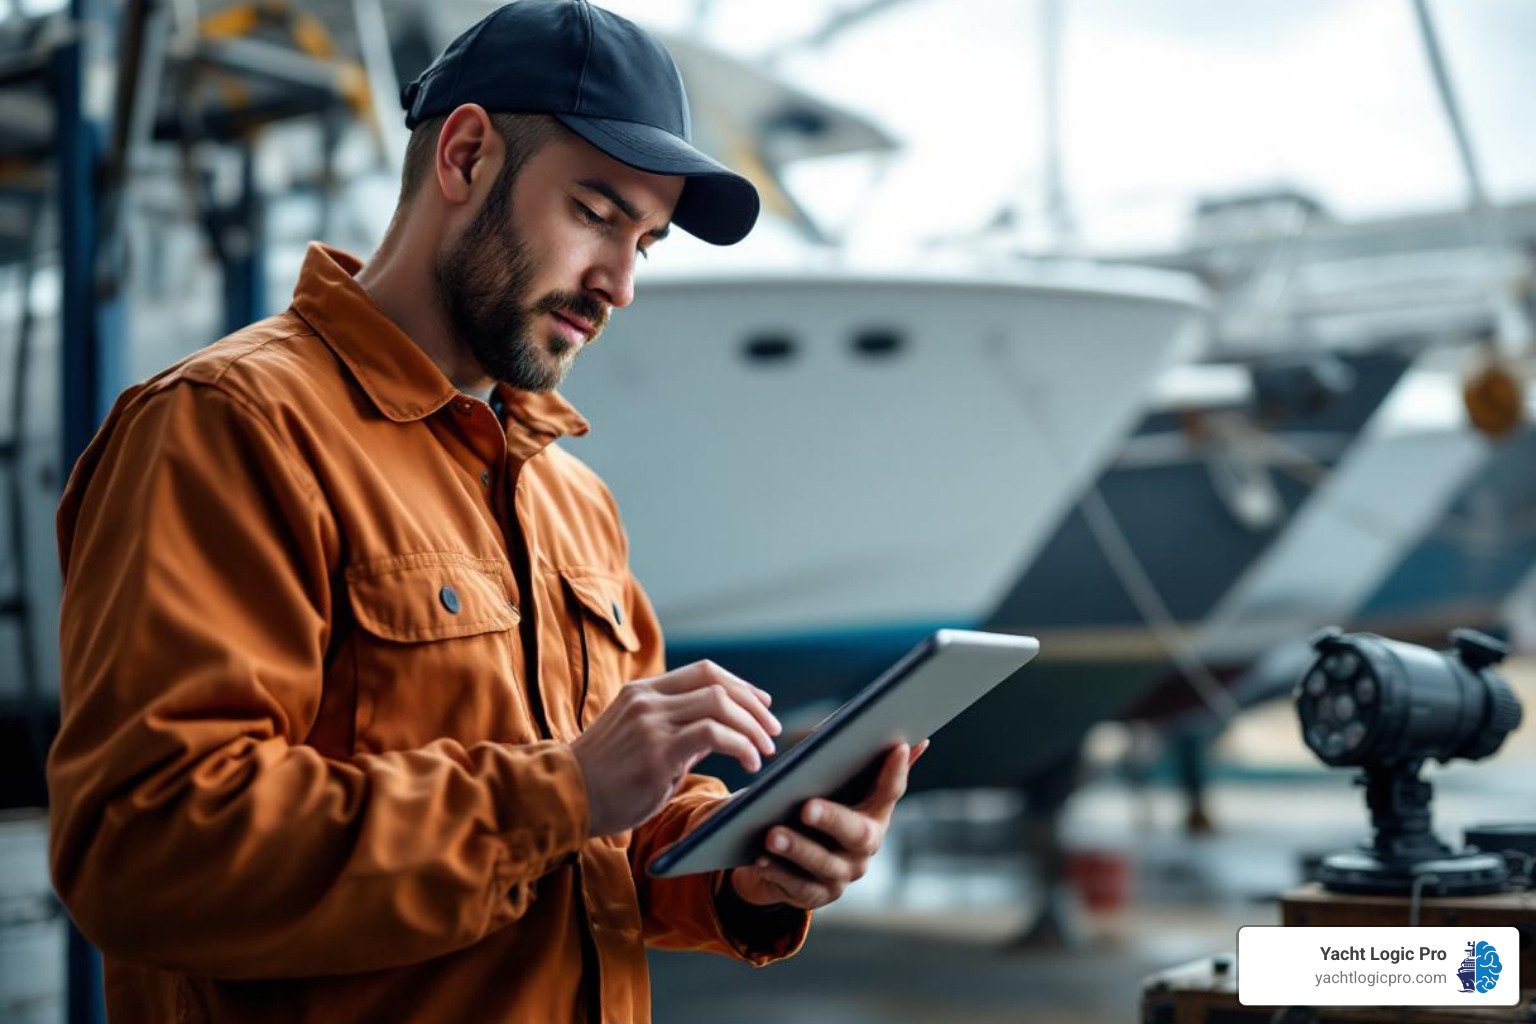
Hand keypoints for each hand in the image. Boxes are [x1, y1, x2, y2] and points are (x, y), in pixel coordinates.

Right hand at [570, 661, 780, 837]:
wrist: (563, 800)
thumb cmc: (605, 778)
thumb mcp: (639, 740)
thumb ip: (676, 730)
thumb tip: (721, 731)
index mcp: (642, 691)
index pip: (704, 671)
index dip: (741, 685)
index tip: (763, 704)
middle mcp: (647, 700)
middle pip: (718, 684)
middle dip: (755, 707)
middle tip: (772, 731)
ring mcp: (650, 723)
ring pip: (720, 705)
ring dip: (752, 727)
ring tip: (764, 750)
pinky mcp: (656, 753)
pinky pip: (713, 734)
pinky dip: (741, 745)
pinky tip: (749, 763)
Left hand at [728, 740, 927, 909]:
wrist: (782, 858)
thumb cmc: (807, 807)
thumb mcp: (826, 783)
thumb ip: (851, 759)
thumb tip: (898, 731)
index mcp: (874, 813)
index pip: (891, 790)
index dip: (895, 771)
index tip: (894, 745)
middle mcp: (865, 848)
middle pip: (858, 834)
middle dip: (832, 819)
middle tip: (806, 807)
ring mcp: (842, 875)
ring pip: (824, 865)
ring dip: (797, 849)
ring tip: (772, 835)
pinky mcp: (816, 897)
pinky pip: (798, 887)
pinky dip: (778, 872)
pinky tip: (760, 859)